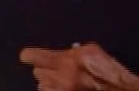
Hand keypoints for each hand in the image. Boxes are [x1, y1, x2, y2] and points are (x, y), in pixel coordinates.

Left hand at [20, 43, 138, 90]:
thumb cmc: (112, 72)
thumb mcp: (93, 52)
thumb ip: (75, 51)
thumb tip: (65, 51)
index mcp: (69, 62)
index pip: (35, 57)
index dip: (29, 56)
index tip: (27, 56)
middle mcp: (63, 80)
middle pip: (37, 73)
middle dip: (46, 71)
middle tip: (57, 71)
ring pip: (43, 88)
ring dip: (50, 86)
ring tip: (63, 84)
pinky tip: (65, 89)